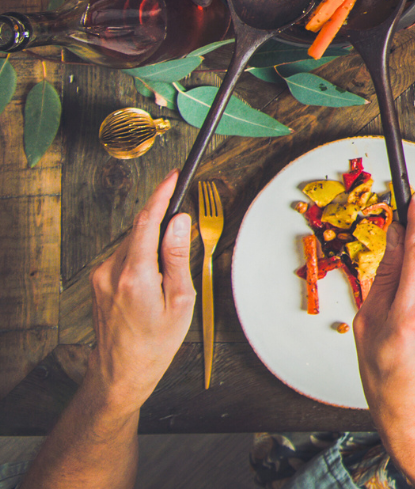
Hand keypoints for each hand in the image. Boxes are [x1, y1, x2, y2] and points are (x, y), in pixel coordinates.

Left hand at [89, 170, 196, 407]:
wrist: (122, 369)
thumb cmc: (155, 341)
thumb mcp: (180, 300)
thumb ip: (178, 257)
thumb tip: (179, 222)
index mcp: (135, 274)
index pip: (146, 222)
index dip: (161, 195)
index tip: (174, 176)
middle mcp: (112, 271)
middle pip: (139, 230)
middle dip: (162, 222)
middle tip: (185, 227)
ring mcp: (101, 276)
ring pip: (131, 243)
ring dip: (152, 243)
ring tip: (169, 273)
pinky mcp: (98, 282)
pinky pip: (124, 256)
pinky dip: (141, 256)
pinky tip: (153, 279)